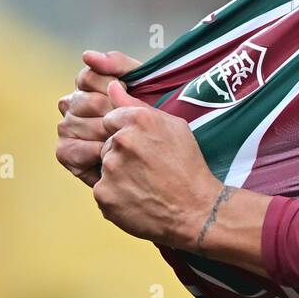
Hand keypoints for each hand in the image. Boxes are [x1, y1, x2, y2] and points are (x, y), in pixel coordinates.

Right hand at [55, 50, 140, 185]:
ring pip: (84, 125)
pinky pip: (76, 149)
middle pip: (90, 102)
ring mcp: (66, 127)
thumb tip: (87, 55)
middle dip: (116, 113)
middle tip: (133, 122)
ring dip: (110, 134)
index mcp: (87, 83)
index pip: (89, 76)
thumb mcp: (141, 81)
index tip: (129, 93)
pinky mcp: (65, 152)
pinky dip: (97, 152)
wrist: (155, 152)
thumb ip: (117, 63)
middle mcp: (71, 103)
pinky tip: (112, 152)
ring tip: (127, 139)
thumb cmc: (148, 114)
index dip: (113, 86)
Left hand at [92, 84, 224, 249]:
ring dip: (118, 174)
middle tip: (147, 168)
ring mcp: (110, 169)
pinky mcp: (103, 194)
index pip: (111, 119)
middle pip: (107, 143)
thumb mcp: (174, 127)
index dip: (127, 134)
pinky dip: (116, 195)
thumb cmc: (188, 166)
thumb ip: (137, 105)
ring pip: (105, 166)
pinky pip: (103, 189)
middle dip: (121, 154)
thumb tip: (111, 86)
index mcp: (139, 120)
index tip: (142, 147)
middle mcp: (121, 141)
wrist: (195, 211)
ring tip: (144, 184)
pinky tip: (137, 198)